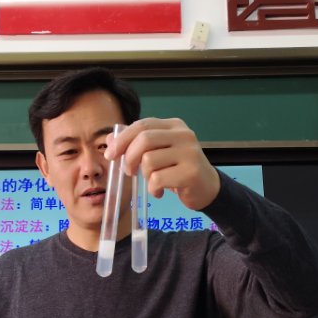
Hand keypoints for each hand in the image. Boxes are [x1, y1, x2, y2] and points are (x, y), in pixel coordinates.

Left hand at [105, 118, 219, 210]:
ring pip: (149, 160)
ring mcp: (189, 153)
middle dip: (129, 158)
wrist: (207, 188)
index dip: (122, 139)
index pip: (142, 125)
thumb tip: (110, 138)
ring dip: (144, 175)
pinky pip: (157, 179)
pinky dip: (153, 189)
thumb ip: (136, 143)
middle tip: (129, 171)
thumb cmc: (179, 169)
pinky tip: (159, 191)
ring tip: (153, 181)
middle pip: (144, 139)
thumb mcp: (159, 152)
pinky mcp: (190, 172)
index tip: (110, 154)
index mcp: (174, 126)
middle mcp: (184, 135)